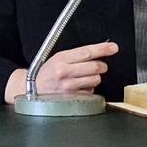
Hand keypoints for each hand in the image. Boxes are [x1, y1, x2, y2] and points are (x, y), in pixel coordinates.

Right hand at [4, 41, 118, 102]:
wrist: (33, 90)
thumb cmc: (48, 74)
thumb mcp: (57, 59)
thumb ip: (76, 56)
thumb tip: (97, 53)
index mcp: (61, 59)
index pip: (87, 52)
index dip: (102, 49)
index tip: (113, 47)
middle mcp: (65, 72)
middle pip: (95, 67)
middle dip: (101, 66)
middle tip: (99, 66)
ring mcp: (69, 87)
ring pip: (95, 80)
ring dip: (95, 78)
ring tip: (84, 78)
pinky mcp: (73, 98)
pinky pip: (91, 92)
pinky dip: (89, 89)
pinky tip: (79, 88)